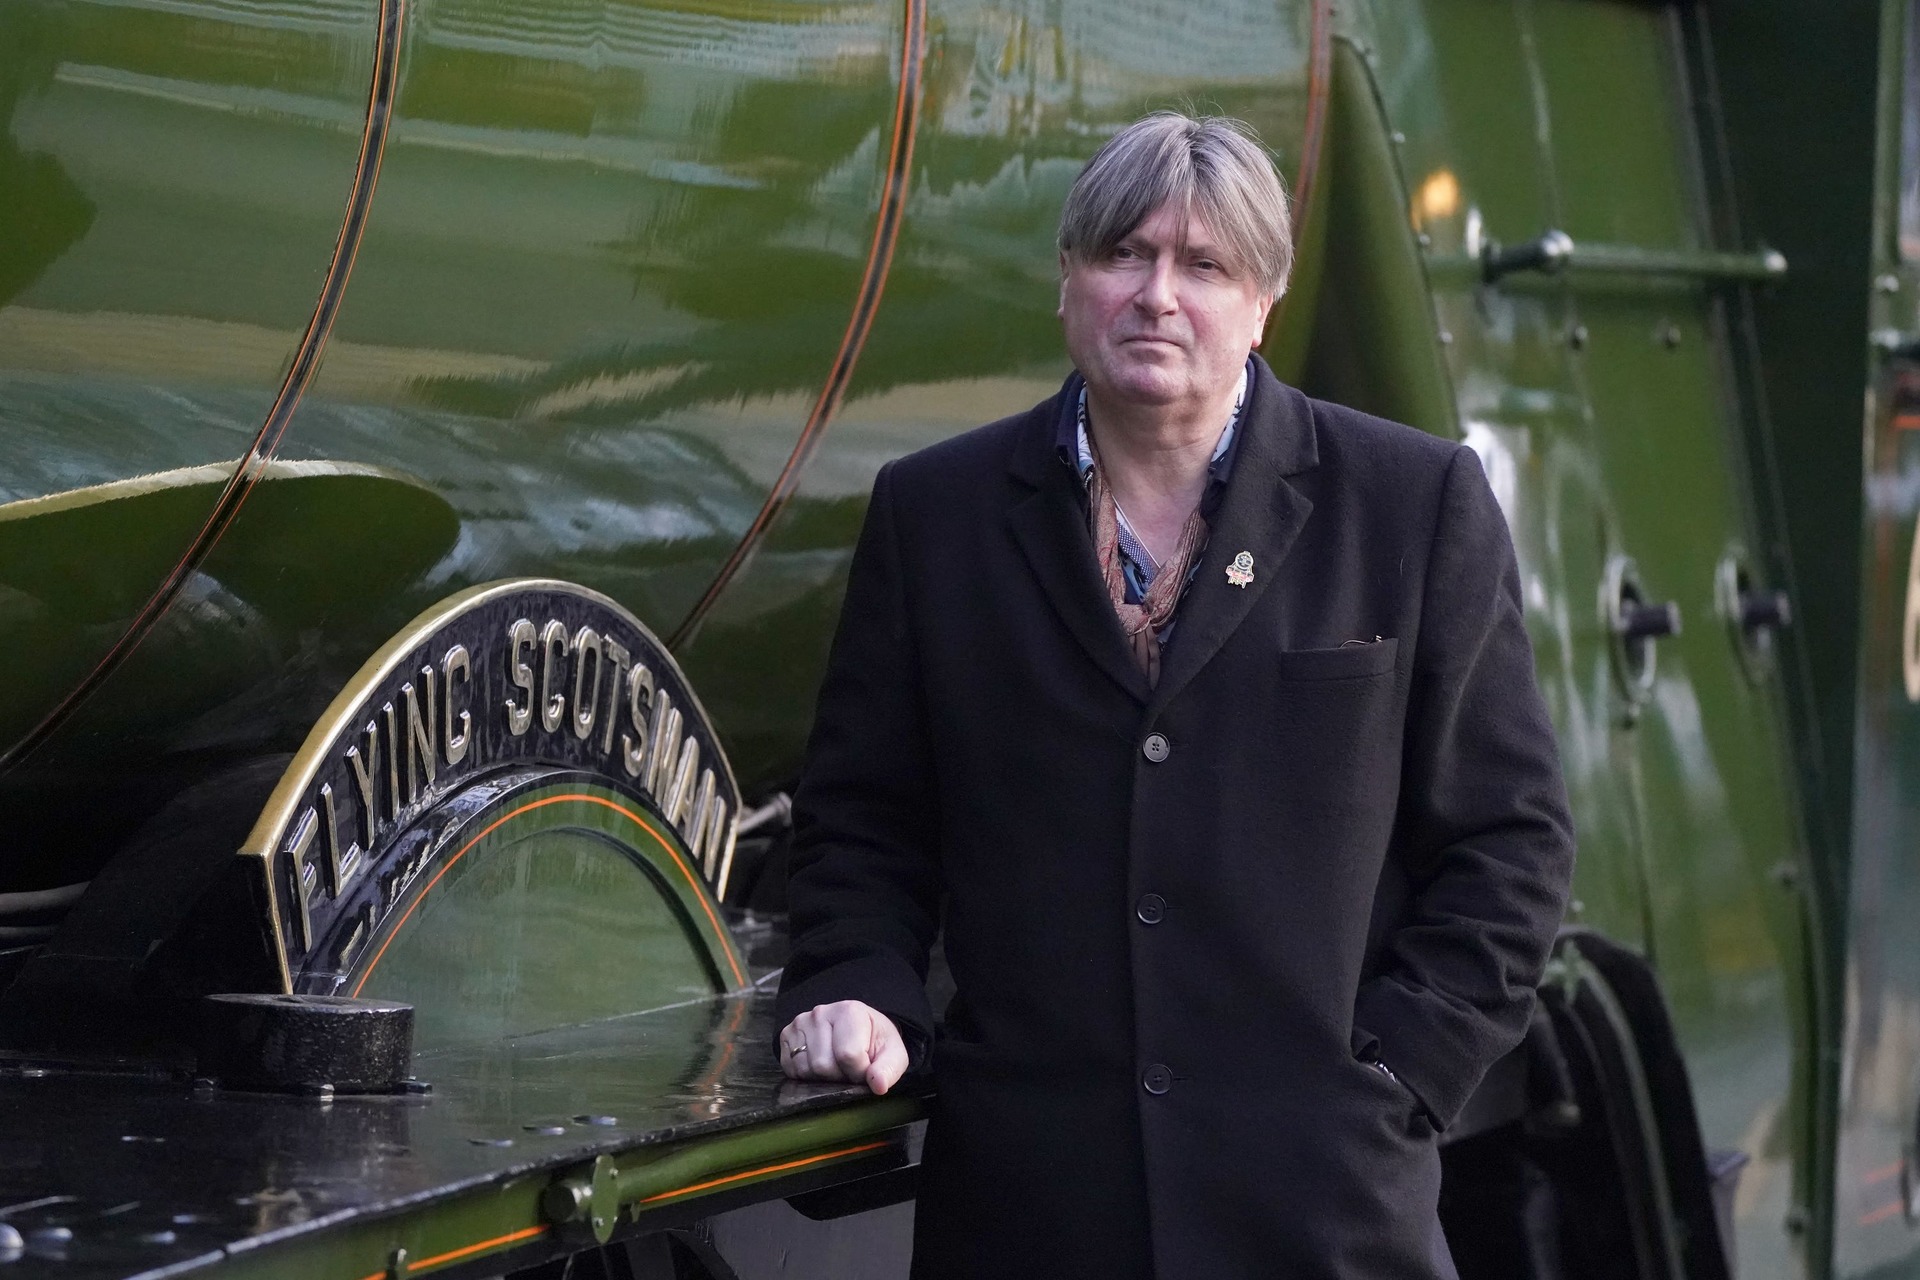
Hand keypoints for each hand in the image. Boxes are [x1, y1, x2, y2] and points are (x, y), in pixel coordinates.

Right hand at [778, 1001, 908, 1094]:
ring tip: (835, 1065)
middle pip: (823, 1065)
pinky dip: (806, 1076)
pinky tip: (820, 1064)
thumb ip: (888, 1069)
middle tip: (849, 1068)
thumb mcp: (892, 1053)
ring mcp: (800, 1023)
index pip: (848, 1055)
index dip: (859, 1073)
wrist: (857, 1029)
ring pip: (806, 1069)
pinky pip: (791, 1070)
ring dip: (822, 1078)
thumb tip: (878, 1085)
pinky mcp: (786, 1035)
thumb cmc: (874, 1042)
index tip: (865, 1069)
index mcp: (849, 1011)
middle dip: (839, 1076)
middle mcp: (820, 1013)